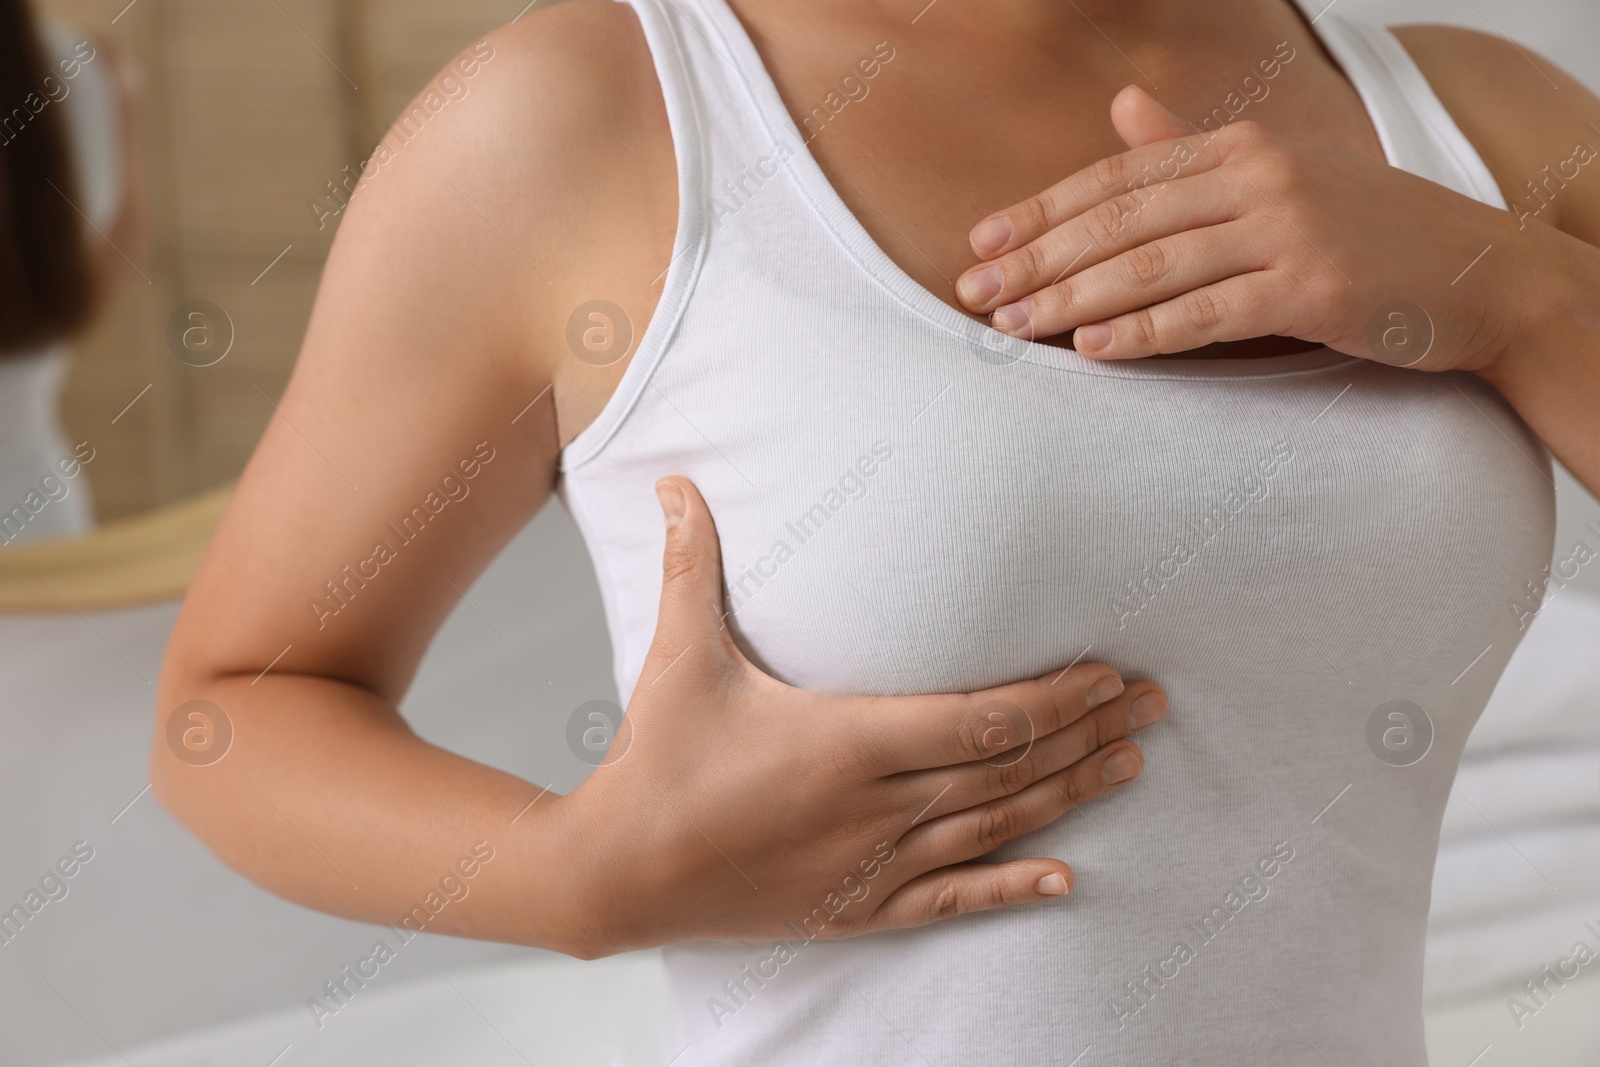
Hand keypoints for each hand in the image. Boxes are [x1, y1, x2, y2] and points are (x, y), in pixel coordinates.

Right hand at [556, 477, 1167, 956]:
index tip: (1109, 673)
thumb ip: (691, 565)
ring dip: (1070, 795)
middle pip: (1009, 768)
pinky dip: (1014, 888)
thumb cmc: (658, 762)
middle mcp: (878, 806)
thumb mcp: (680, 656)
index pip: (983, 718)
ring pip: (997, 827)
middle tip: (1153, 705)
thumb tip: (676, 483)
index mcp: (849, 739)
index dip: (1055, 697)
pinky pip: (955, 900)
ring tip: (1131, 764)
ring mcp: (874, 863)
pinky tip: (1067, 882)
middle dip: (1087, 733)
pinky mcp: (860, 907)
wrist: (620, 872)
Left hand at [954, 85, 1539, 371]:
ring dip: (1073, 300)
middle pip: (1122, 219)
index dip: (1045, 209)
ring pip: (1153, 265)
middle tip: (974, 295)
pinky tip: (1094, 352)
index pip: (1120, 175)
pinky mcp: (1313, 289)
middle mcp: (1259, 176)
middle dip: (1039, 259)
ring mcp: (1288, 230)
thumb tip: (1122, 107)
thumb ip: (1195, 147)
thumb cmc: (1369, 230)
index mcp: (1243, 146)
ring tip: (1014, 327)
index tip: (983, 243)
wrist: (1483, 274)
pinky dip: (1146, 334)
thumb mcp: (1281, 173)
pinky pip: (1209, 314)